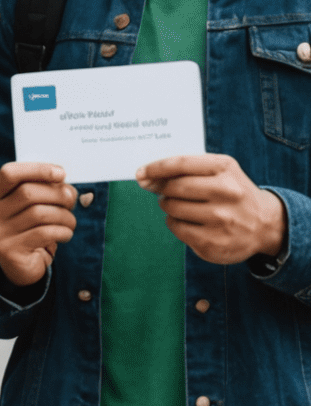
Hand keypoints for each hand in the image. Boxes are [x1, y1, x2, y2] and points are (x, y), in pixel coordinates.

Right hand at [0, 162, 77, 287]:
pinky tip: (66, 234)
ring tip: (70, 221)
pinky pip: (44, 234)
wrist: (19, 266)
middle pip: (27, 193)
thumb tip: (65, 187)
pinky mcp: (10, 251)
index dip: (37, 169)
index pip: (9, 173)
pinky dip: (62, 231)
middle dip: (57, 194)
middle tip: (71, 200)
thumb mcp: (28, 208)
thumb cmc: (29, 229)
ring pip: (39, 214)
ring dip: (64, 215)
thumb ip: (41, 192)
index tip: (61, 173)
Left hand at [136, 154, 286, 265]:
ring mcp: (221, 219)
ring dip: (169, 206)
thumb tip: (146, 177)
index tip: (141, 173)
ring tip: (181, 206)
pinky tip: (188, 221)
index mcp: (225, 168)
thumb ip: (186, 170)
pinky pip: (177, 228)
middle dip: (163, 190)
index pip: (181, 164)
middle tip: (166, 192)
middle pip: (174, 188)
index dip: (156, 168)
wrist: (266, 224)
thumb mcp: (220, 172)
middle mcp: (226, 192)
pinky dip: (175, 223)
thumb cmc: (232, 192)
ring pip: (172, 209)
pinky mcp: (214, 241)